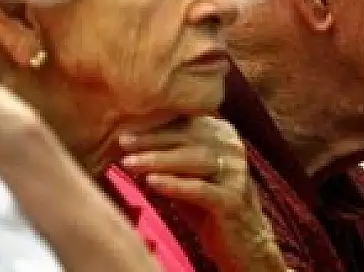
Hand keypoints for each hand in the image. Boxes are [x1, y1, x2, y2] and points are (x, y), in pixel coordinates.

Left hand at [119, 116, 283, 270]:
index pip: (184, 122)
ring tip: (129, 163)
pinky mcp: (234, 200)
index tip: (123, 128)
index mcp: (221, 133)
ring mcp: (236, 173)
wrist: (241, 240)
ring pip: (194, 159)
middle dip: (152, 139)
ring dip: (158, 160)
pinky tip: (151, 182)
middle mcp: (232, 147)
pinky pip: (201, 189)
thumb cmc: (205, 202)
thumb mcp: (184, 173)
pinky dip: (174, 184)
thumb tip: (125, 144)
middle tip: (122, 142)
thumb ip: (164, 156)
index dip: (153, 124)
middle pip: (188, 136)